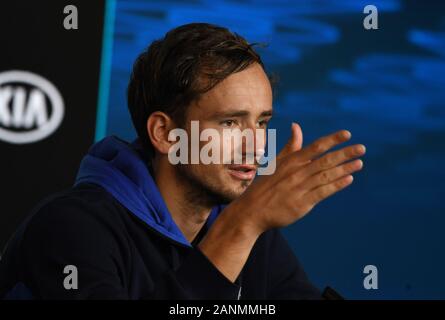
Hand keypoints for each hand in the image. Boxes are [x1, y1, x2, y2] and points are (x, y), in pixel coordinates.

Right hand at [233, 125, 365, 234]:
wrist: (252, 211)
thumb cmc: (265, 185)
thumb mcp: (276, 163)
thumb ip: (291, 146)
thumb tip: (297, 126)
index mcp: (290, 162)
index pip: (314, 147)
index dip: (332, 140)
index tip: (347, 134)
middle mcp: (295, 173)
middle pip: (324, 160)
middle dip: (344, 153)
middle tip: (362, 148)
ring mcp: (299, 189)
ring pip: (326, 176)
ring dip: (344, 169)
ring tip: (359, 163)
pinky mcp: (301, 204)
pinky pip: (323, 192)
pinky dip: (336, 185)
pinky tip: (348, 179)